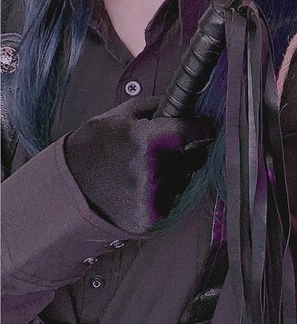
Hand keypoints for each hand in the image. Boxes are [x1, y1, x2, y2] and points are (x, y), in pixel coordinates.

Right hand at [64, 97, 213, 233]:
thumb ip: (156, 106)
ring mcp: (153, 197)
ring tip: (144, 169)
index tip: (200, 127)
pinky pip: (170, 200)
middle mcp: (155, 170)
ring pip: (184, 180)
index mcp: (148, 140)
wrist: (68, 186)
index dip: (201, 127)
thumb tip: (186, 105)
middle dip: (187, 151)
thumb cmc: (93, 146)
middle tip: (165, 149)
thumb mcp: (121, 115)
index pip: (197, 132)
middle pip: (195, 157)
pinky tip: (140, 187)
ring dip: (173, 174)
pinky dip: (161, 193)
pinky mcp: (150, 217)